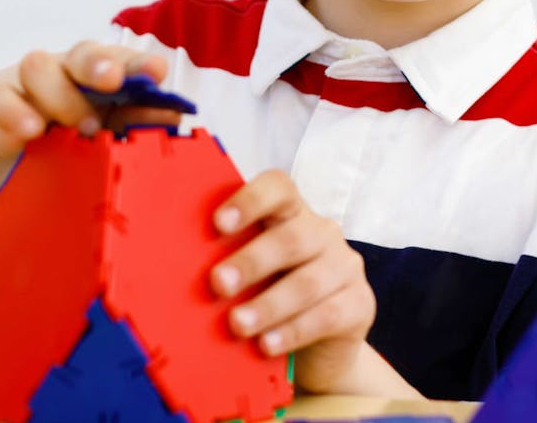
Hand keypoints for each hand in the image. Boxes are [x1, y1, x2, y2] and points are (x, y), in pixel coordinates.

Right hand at [0, 40, 178, 158]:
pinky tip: (28, 134)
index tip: (156, 71)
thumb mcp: (104, 131)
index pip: (121, 60)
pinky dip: (14, 117)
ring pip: (36, 68)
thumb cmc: (66, 132)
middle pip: (79, 54)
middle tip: (112, 83)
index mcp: (97, 76)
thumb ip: (136, 123)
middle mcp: (64, 71)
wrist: (7, 150)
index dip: (138, 64)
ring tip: (77, 126)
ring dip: (58, 95)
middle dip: (98, 64)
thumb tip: (174, 117)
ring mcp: (26, 85)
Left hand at [210, 170, 375, 394]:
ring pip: (308, 281)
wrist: (318, 347)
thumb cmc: (271, 298)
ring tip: (237, 325)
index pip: (279, 189)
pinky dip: (293, 331)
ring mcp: (345, 267)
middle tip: (218, 284)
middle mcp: (323, 233)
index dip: (250, 200)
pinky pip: (327, 316)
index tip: (217, 224)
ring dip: (268, 305)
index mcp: (292, 215)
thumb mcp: (251, 276)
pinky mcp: (360, 304)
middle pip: (291, 238)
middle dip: (251, 262)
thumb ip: (228, 262)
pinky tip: (267, 344)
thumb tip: (176, 268)